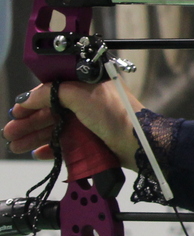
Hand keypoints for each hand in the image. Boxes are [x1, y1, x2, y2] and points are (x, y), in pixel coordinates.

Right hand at [5, 82, 142, 168]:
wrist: (138, 144)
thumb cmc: (118, 116)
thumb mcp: (82, 95)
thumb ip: (53, 92)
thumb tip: (29, 96)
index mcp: (88, 84)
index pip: (54, 89)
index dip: (34, 100)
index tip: (17, 110)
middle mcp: (89, 100)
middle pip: (51, 110)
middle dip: (28, 121)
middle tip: (10, 132)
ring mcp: (90, 120)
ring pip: (55, 126)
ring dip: (34, 135)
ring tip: (15, 144)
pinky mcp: (92, 138)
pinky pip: (65, 141)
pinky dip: (50, 147)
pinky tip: (38, 152)